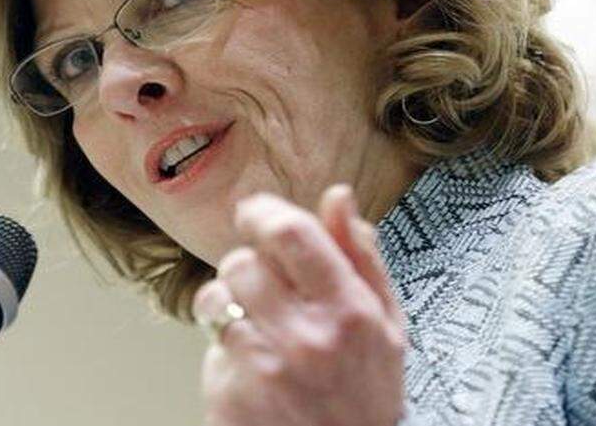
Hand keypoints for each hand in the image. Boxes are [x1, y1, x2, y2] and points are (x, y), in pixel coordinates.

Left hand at [193, 184, 406, 425]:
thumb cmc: (368, 395)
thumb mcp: (387, 325)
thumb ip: (362, 256)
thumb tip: (338, 197)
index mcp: (349, 311)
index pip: (289, 233)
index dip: (263, 212)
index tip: (256, 213)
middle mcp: (305, 338)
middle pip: (241, 262)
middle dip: (250, 266)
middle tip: (269, 287)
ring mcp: (263, 370)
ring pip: (214, 298)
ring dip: (229, 303)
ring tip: (258, 324)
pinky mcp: (230, 398)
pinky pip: (208, 347)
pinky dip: (226, 350)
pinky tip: (254, 367)